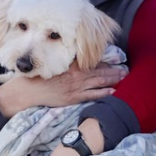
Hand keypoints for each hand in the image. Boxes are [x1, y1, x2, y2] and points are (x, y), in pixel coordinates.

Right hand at [0, 62, 125, 116]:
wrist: (29, 90)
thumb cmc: (40, 76)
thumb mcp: (55, 64)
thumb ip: (68, 62)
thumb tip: (80, 58)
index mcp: (72, 65)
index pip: (93, 62)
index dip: (106, 62)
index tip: (116, 61)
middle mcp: (76, 75)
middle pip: (100, 72)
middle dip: (114, 71)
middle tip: (125, 70)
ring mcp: (76, 87)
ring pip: (99, 82)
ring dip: (113, 79)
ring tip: (123, 78)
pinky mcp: (74, 97)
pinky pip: (92, 95)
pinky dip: (104, 93)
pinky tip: (113, 91)